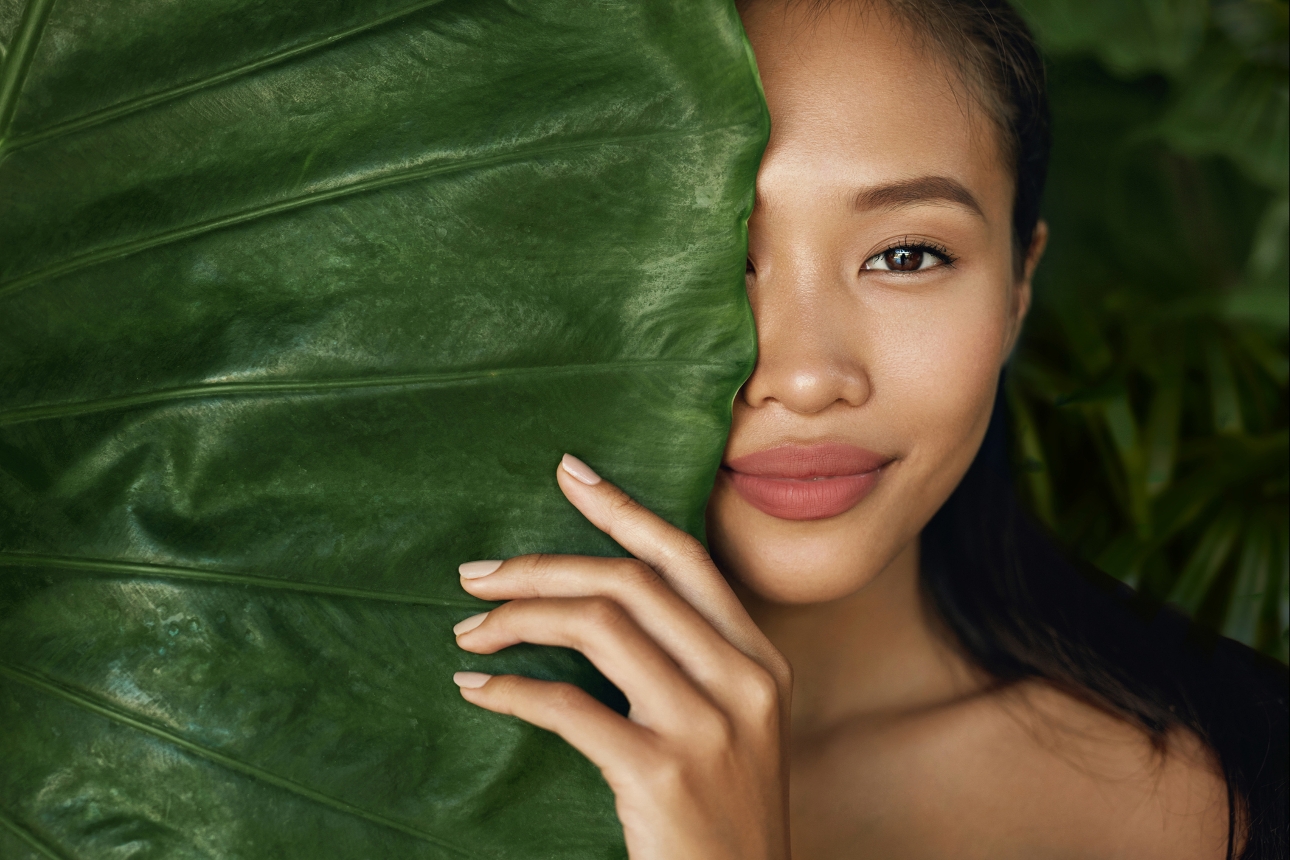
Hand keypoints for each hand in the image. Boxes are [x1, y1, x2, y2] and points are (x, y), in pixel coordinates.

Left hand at [452, 454, 791, 859]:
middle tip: (475, 574)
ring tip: (469, 633)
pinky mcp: (662, 775)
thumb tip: (602, 600)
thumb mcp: (734, 727)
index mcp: (761, 661)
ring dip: (517, 620)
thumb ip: (692, 662)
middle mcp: (743, 681)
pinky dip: (511, 691)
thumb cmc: (724, 818)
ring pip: (597, 629)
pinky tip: (478, 692)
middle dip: (539, 567)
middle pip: (629, 583)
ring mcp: (707, 727)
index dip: (622, 508)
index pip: (685, 558)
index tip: (568, 474)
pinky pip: (568, 707)